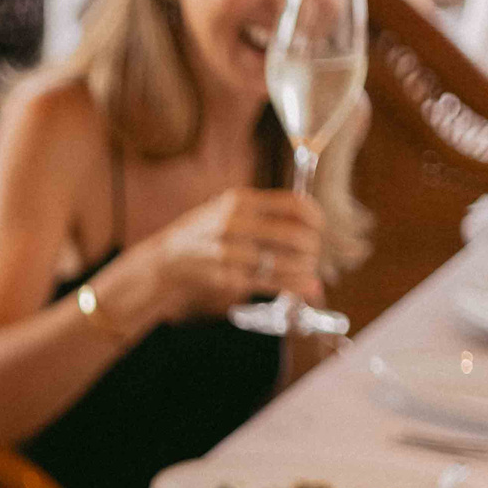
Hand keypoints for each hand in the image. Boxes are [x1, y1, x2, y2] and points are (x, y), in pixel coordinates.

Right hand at [141, 187, 326, 318]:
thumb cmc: (207, 231)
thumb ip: (267, 213)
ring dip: (304, 269)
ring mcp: (229, 252)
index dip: (315, 217)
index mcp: (240, 200)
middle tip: (313, 254)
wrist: (168, 258)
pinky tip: (305, 287)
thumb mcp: (231, 209)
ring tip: (309, 270)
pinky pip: (269, 282)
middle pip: (293, 236)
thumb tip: (313, 226)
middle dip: (312, 248)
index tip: (319, 227)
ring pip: (283, 263)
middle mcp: (235, 224)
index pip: (293, 204)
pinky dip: (292, 285)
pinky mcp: (226, 277)